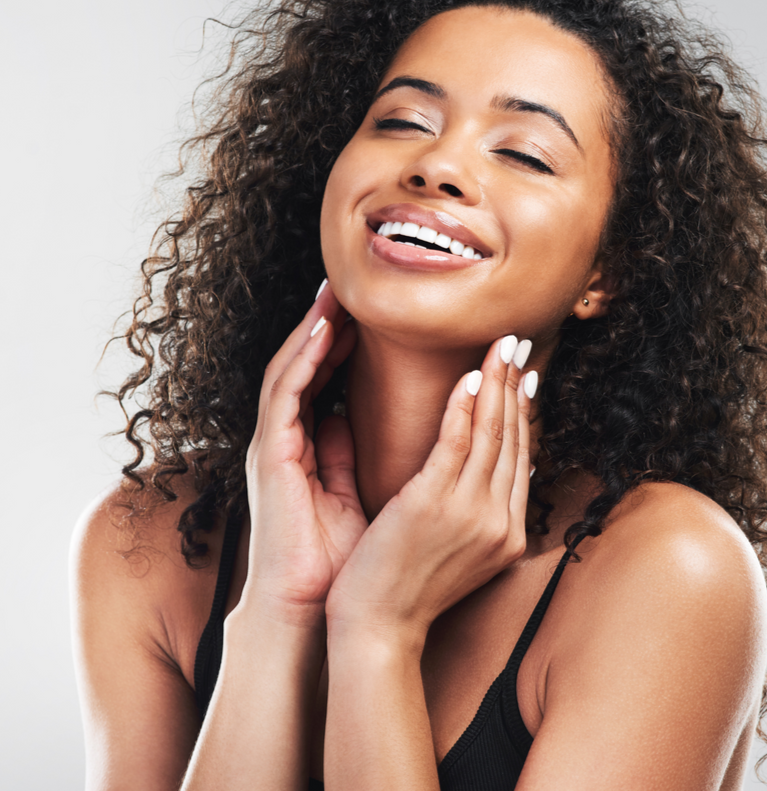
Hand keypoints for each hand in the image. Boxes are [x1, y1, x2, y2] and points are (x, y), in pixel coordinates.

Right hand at [242, 281, 365, 623]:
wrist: (309, 609)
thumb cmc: (335, 560)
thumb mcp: (348, 493)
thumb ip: (345, 453)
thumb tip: (355, 417)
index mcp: (302, 447)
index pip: (320, 381)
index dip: (340, 344)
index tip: (366, 313)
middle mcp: (282, 440)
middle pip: (302, 367)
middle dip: (323, 325)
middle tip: (349, 287)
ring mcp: (271, 446)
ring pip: (289, 371)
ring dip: (311, 330)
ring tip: (335, 293)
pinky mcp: (270, 457)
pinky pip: (285, 397)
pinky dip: (302, 360)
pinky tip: (322, 330)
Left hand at [324, 334, 536, 648]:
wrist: (377, 627)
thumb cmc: (407, 585)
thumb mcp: (457, 548)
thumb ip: (474, 508)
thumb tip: (479, 466)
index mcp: (507, 532)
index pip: (520, 459)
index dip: (523, 413)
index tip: (524, 378)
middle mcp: (500, 522)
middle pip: (513, 439)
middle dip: (516, 386)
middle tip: (517, 344)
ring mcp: (471, 513)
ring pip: (492, 433)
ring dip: (497, 383)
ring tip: (501, 346)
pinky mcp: (434, 503)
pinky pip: (458, 441)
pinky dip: (466, 405)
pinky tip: (470, 376)